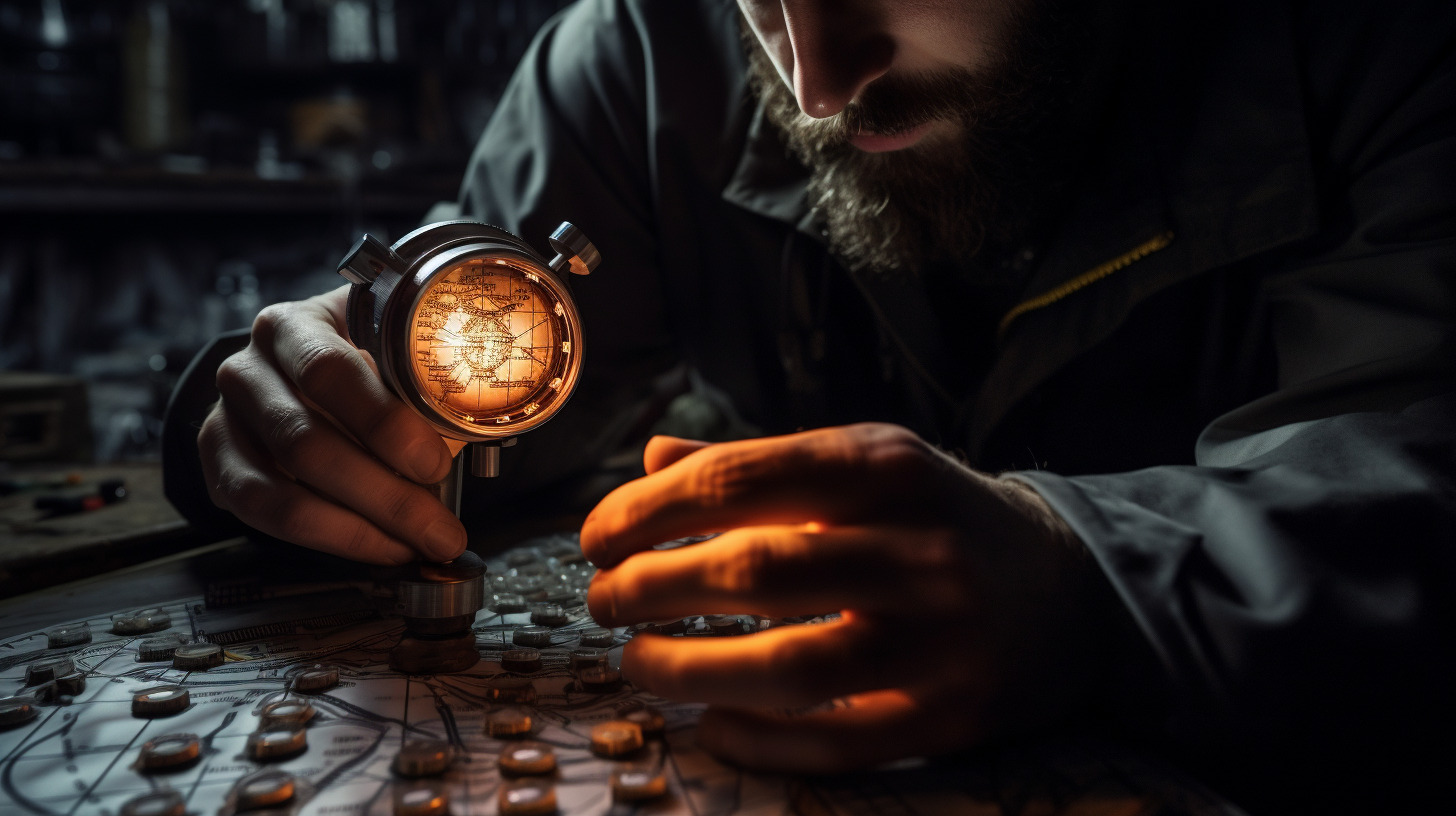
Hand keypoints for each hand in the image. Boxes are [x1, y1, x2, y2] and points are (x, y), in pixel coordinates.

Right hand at [197, 285, 465, 563]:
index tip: (434, 463)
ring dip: (359, 529)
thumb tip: (470, 436)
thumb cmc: (358, 363)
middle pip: (306, 442)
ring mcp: (225, 421)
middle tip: (439, 528)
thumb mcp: (389, 355)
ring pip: (282, 491)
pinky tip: (378, 545)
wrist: (294, 373)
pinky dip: (330, 539)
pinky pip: (264, 517)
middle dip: (384, 496)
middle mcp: (247, 370)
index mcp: (293, 327)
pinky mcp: (218, 467)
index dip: (384, 425)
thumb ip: (420, 388)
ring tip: (415, 545)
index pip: (329, 372)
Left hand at [583, 423, 1115, 771]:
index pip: (735, 481)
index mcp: (883, 466)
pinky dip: (760, 742)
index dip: (644, 513)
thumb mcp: (861, 464)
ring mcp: (942, 639)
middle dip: (650, 589)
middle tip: (604, 600)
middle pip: (752, 573)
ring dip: (688, 671)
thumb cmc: (936, 516)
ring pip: (791, 669)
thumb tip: (652, 461)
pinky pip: (839, 745)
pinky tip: (711, 726)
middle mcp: (918, 546)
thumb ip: (757, 463)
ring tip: (636, 662)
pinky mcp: (954, 716)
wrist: (1072, 587)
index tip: (596, 539)